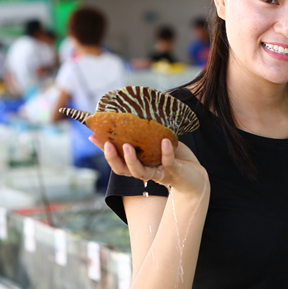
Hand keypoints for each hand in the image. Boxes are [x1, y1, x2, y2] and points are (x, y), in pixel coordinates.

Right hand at [89, 135, 208, 197]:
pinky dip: (166, 152)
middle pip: (122, 170)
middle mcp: (144, 171)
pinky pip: (168, 162)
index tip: (92, 135)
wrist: (195, 176)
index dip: (103, 149)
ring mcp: (158, 173)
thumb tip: (134, 112)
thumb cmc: (174, 158)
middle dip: (112, 158)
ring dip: (131, 160)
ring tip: (127, 146)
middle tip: (108, 144)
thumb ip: (146, 135)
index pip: (116, 159)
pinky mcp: (174, 172)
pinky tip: (165, 140)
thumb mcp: (157, 144)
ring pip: (140, 172)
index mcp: (138, 164)